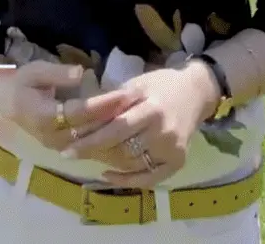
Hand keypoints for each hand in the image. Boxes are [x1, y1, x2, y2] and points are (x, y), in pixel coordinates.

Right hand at [0, 61, 130, 152]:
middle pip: (88, 130)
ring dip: (113, 130)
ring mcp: (57, 146)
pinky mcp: (63, 149)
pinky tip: (124, 131)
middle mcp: (51, 136)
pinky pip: (88, 146)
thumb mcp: (35, 71)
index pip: (79, 112)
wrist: (6, 103)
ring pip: (91, 142)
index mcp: (43, 116)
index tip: (122, 94)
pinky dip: (106, 139)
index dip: (101, 104)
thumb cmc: (22, 83)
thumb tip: (81, 73)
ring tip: (134, 116)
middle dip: (113, 118)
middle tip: (136, 106)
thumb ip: (57, 73)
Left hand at [61, 60, 219, 187]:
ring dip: (107, 162)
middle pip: (122, 149)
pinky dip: (126, 179)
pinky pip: (148, 178)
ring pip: (131, 165)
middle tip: (71, 153)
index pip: (116, 128)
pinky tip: (108, 174)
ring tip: (89, 155)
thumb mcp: (134, 85)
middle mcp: (164, 132)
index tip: (68, 149)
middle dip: (93, 152)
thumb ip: (110, 102)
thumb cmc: (160, 85)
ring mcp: (172, 149)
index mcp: (152, 108)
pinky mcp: (178, 162)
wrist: (197, 92)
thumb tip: (77, 118)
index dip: (91, 141)